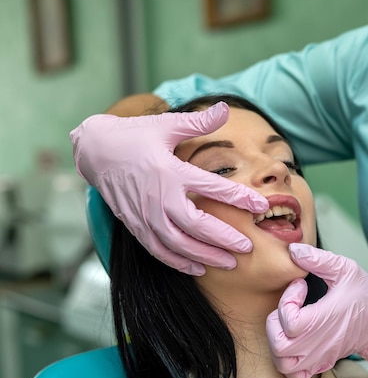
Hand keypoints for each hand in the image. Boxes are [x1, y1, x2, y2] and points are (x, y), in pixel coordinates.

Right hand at [70, 102, 268, 274]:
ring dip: (204, 256)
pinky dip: (178, 262)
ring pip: (178, 244)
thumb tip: (224, 108)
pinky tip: (197, 268)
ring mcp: (145, 214)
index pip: (212, 188)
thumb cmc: (134, 135)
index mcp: (171, 171)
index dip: (239, 199)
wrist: (96, 151)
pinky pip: (158, 250)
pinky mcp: (135, 225)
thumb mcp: (166, 124)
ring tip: (229, 263)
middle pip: (196, 225)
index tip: (261, 206)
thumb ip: (197, 122)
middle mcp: (158, 197)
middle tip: (247, 247)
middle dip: (224, 239)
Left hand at [267, 243, 367, 377]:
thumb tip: (294, 250)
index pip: (289, 322)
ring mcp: (318, 357)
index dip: (287, 301)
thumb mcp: (345, 268)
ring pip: (282, 363)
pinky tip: (294, 341)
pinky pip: (294, 375)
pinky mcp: (320, 363)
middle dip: (276, 322)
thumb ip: (318, 259)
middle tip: (289, 306)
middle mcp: (318, 343)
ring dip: (278, 342)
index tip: (300, 286)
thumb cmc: (365, 294)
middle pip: (279, 345)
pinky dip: (287, 362)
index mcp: (323, 320)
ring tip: (288, 324)